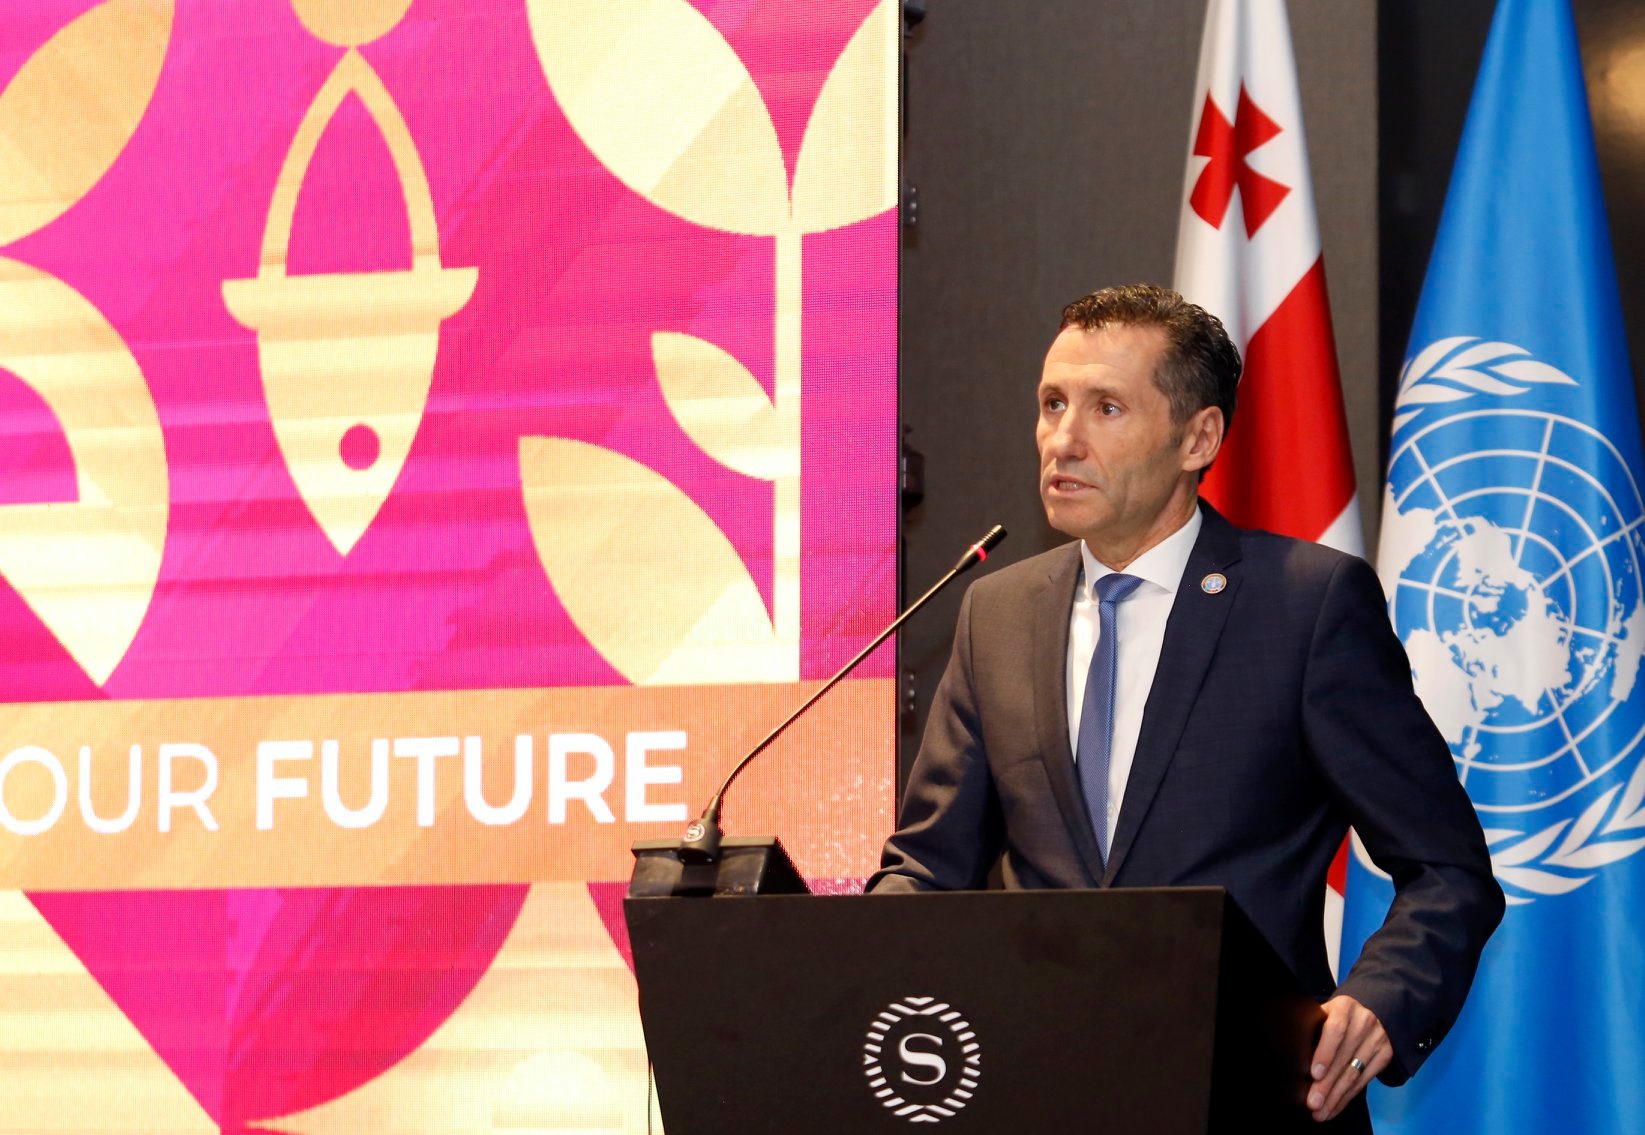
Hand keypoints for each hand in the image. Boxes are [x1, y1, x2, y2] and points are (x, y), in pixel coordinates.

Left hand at [1307, 995, 1390, 1121]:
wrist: (1369, 1012)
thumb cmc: (1335, 1017)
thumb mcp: (1324, 1013)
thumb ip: (1312, 1028)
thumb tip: (1295, 1055)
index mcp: (1344, 1007)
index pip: (1335, 1031)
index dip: (1325, 1053)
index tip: (1314, 1074)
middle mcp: (1364, 1022)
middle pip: (1344, 1058)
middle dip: (1327, 1084)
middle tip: (1313, 1103)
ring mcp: (1377, 1039)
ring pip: (1354, 1074)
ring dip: (1336, 1096)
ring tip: (1321, 1112)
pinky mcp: (1385, 1055)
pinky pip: (1364, 1081)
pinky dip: (1347, 1097)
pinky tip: (1335, 1107)